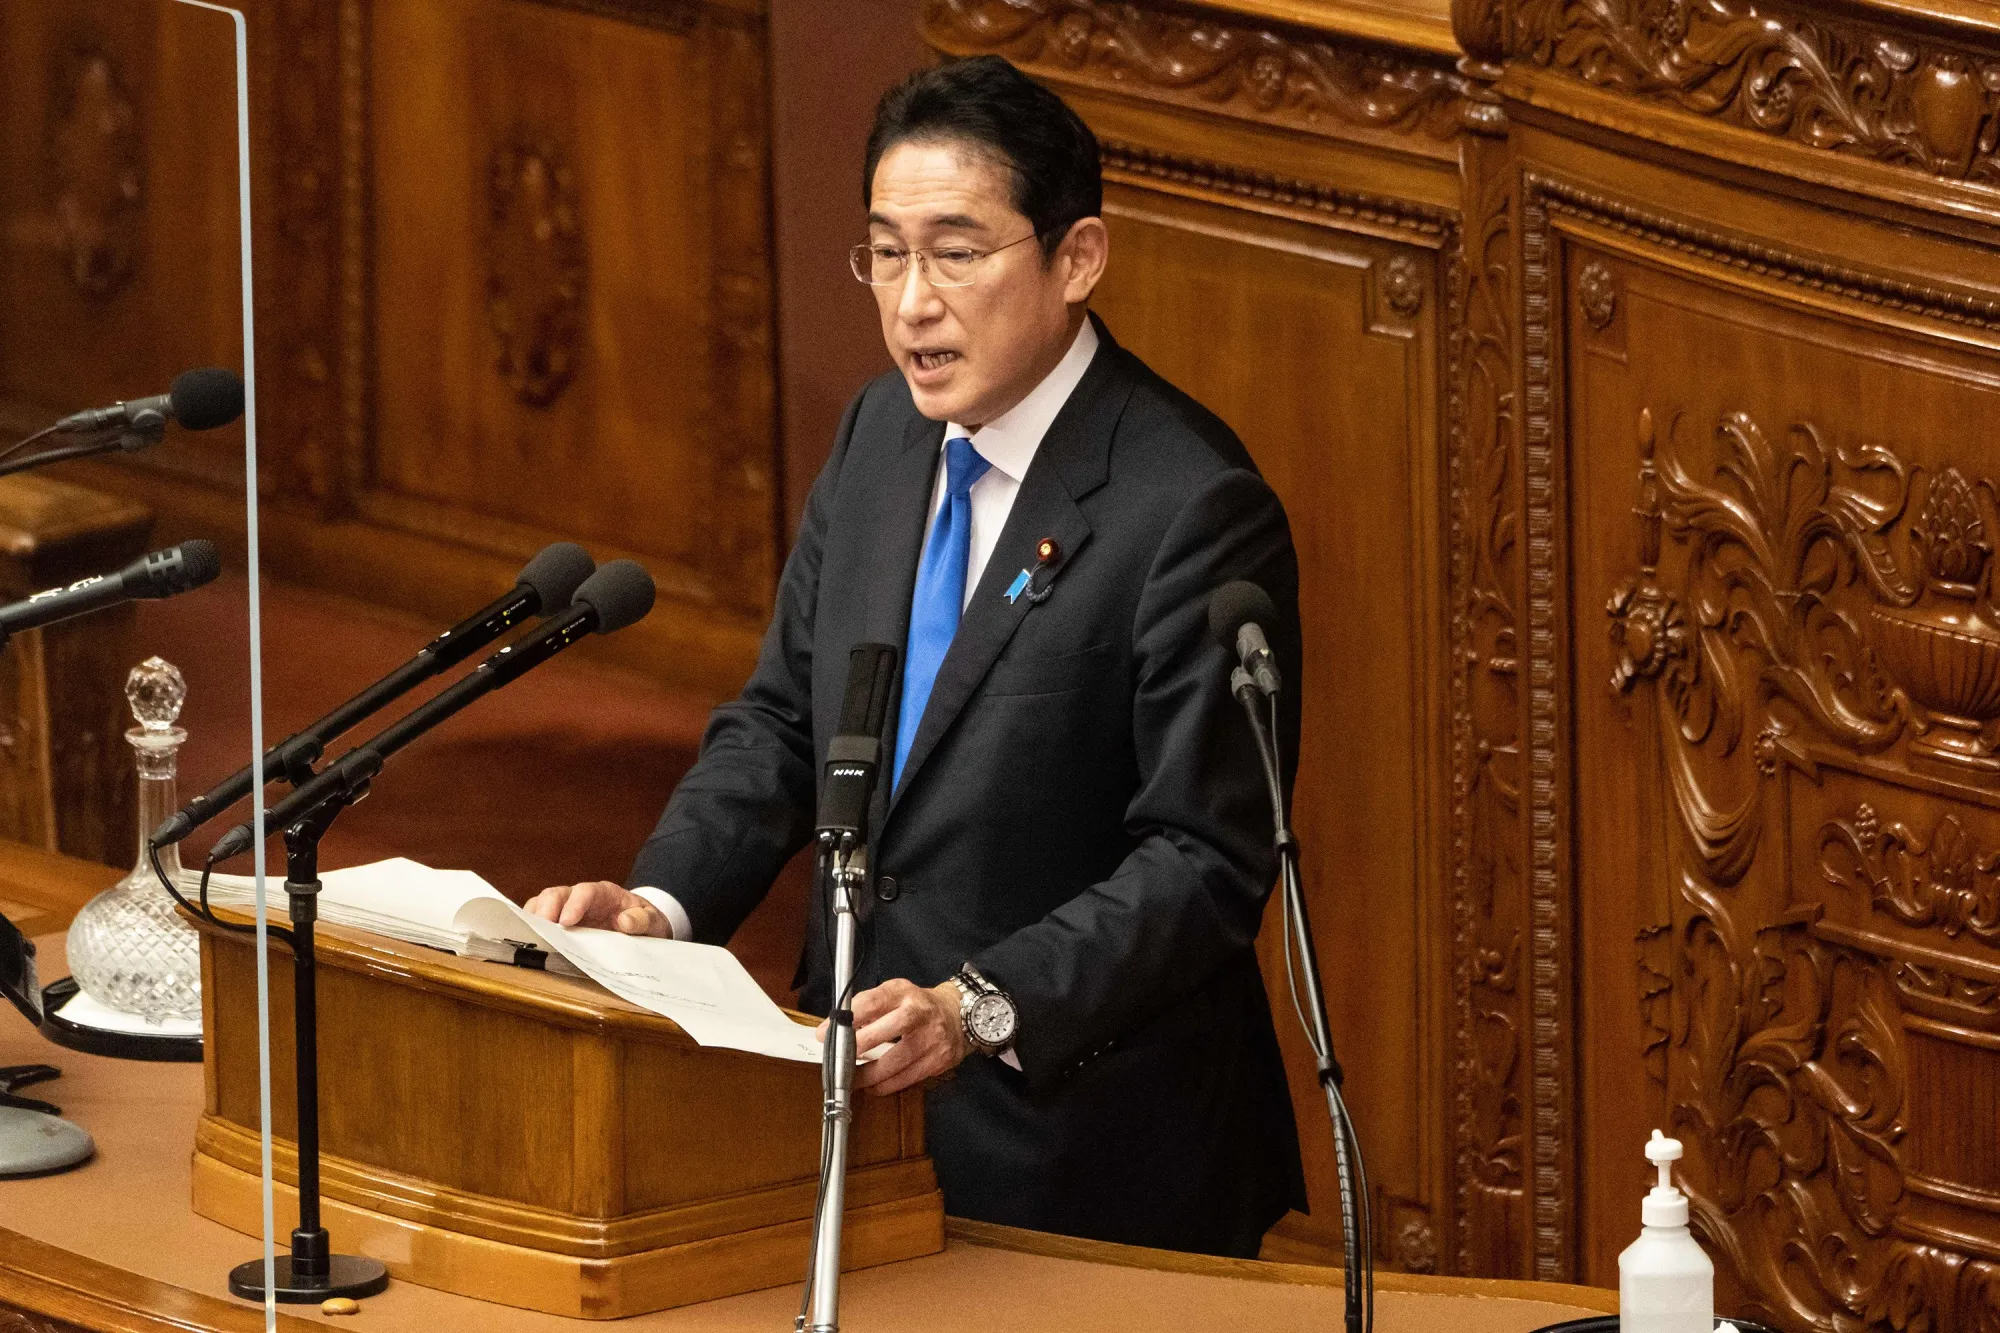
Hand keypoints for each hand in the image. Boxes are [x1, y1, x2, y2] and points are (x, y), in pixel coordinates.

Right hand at [522, 881, 667, 936]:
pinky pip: (540, 922)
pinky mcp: (559, 925)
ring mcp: (567, 911)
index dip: (574, 904)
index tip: (567, 921)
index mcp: (604, 894)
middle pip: (557, 894)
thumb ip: (644, 920)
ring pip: (542, 905)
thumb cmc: (644, 921)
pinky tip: (529, 942)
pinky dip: (532, 929)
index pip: (586, 892)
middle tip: (541, 928)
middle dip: (546, 908)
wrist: (641, 928)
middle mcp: (581, 899)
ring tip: (530, 937)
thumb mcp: (653, 921)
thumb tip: (626, 922)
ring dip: (534, 919)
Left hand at [815, 979, 968, 1095]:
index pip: (873, 1001)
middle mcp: (920, 1012)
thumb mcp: (894, 995)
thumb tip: (837, 1029)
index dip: (848, 1018)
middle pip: (887, 1030)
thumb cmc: (917, 1005)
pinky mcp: (939, 1060)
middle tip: (838, 1061)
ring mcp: (932, 1038)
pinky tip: (873, 1086)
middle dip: (858, 1047)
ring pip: (897, 1061)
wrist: (958, 1015)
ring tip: (852, 1080)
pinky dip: (887, 1085)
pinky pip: (908, 1078)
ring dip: (869, 1075)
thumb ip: (869, 1008)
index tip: (826, 1033)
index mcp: (903, 992)